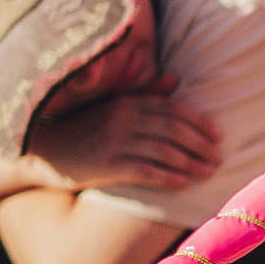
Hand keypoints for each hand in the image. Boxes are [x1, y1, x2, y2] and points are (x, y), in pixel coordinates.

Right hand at [22, 75, 222, 191]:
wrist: (45, 151)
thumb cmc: (85, 129)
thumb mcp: (113, 106)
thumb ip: (145, 94)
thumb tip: (176, 79)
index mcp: (128, 101)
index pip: (174, 108)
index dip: (200, 121)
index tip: (218, 135)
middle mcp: (123, 117)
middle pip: (175, 129)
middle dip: (201, 144)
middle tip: (219, 158)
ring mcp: (114, 141)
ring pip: (164, 150)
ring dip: (191, 163)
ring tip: (208, 173)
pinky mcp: (106, 165)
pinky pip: (145, 170)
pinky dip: (168, 177)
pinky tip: (183, 183)